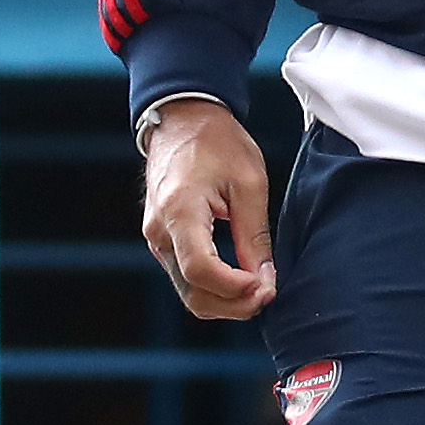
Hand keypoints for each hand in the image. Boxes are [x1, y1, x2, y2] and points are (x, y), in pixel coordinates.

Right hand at [136, 99, 275, 319]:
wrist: (183, 120)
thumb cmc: (216, 142)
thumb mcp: (249, 183)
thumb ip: (254, 235)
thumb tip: (265, 279)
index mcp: (179, 211)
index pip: (200, 270)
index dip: (234, 288)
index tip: (266, 287)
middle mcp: (159, 230)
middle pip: (191, 291)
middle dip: (232, 304)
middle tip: (268, 295)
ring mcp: (155, 237)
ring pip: (187, 291)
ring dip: (224, 302)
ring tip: (259, 291)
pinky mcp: (161, 239)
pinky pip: (185, 277)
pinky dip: (213, 288)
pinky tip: (241, 282)